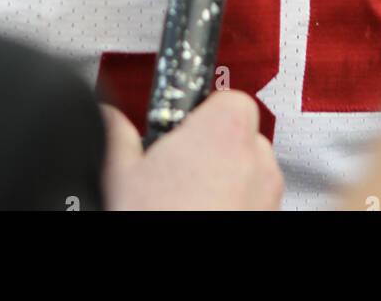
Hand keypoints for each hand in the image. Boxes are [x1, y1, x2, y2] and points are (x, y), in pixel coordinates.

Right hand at [101, 91, 282, 210]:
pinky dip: (235, 210)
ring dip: (227, 183)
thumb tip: (109, 118)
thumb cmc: (154, 222)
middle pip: (242, 137)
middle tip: (177, 171)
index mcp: (224, 130)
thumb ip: (118, 135)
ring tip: (186, 205)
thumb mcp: (118, 176)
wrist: (175, 288)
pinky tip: (200, 220)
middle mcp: (257, 161)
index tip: (179, 131)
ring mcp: (269, 199)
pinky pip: (255, 207)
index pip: (229, 99)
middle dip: (213, 150)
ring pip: (251, 176)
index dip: (201, 114)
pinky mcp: (271, 223)